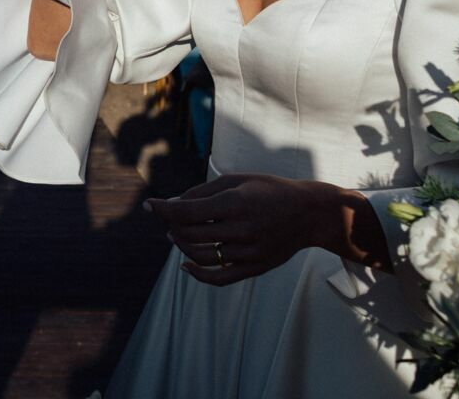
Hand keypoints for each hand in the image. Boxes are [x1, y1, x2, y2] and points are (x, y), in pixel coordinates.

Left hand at [147, 174, 360, 286]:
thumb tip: (171, 205)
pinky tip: (186, 265)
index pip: (186, 211)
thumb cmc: (269, 190)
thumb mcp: (237, 179)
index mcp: (235, 203)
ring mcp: (248, 252)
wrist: (309, 213)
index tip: (149, 205)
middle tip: (167, 219)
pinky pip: (219, 278)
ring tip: (176, 235)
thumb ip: (202, 192)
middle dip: (171, 225)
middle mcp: (241, 229)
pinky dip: (198, 274)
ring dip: (181, 245)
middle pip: (190, 234)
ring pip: (200, 256)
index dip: (162, 209)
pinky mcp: (254, 268)